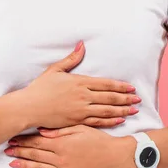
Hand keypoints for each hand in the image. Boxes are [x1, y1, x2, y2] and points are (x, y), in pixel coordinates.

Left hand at [4, 125, 137, 167]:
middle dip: (20, 151)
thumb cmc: (99, 140)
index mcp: (62, 143)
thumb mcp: (80, 129)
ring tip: (12, 163)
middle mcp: (60, 158)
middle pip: (35, 154)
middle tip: (6, 150)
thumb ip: (60, 130)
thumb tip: (41, 130)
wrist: (116, 157)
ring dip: (24, 165)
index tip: (13, 138)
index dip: (24, 140)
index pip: (37, 141)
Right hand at [20, 41, 140, 128]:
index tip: (131, 88)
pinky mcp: (76, 121)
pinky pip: (97, 122)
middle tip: (138, 99)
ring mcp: (80, 110)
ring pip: (107, 110)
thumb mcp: (55, 70)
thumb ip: (71, 59)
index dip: (121, 86)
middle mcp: (83, 96)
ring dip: (122, 110)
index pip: (106, 84)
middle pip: (110, 97)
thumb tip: (82, 45)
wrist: (28, 107)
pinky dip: (110, 121)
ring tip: (134, 110)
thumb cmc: (39, 88)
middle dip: (126, 98)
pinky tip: (119, 119)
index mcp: (79, 82)